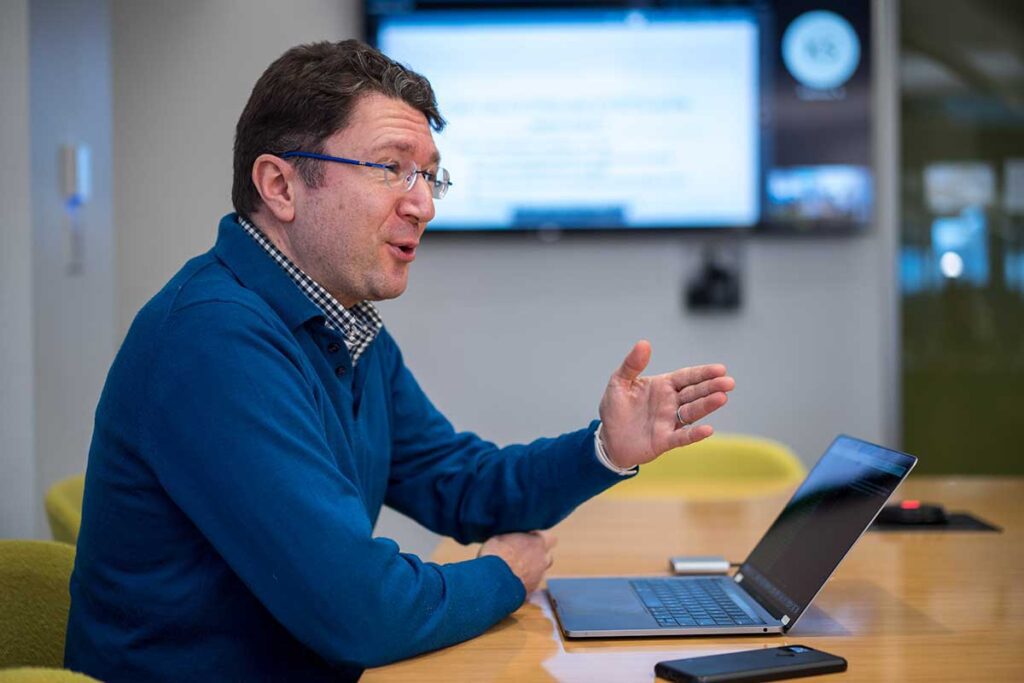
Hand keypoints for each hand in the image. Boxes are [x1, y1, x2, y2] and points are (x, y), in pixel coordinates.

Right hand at [478, 530, 556, 593]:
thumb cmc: (495, 555)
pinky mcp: (530, 592)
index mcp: (538, 543)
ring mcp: (538, 578)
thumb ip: (512, 537)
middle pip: (547, 557)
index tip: (529, 539)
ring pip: (538, 573)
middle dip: (538, 556)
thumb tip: (510, 538)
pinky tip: (507, 583)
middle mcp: (542, 560)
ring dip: (529, 572)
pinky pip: (528, 587)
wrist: (492, 580)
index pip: (551, 538)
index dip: (540, 539)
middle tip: (521, 555)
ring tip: (510, 571)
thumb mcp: (500, 537)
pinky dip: (521, 585)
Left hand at [598, 340, 734, 468]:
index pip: (687, 377)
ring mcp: (669, 422)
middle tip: (729, 382)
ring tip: (722, 398)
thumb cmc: (615, 409)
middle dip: (712, 387)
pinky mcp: (665, 441)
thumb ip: (632, 365)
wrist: (607, 439)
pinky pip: (682, 437)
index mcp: (662, 386)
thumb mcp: (618, 383)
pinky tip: (708, 429)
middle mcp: (670, 403)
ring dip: (707, 405)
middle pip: (694, 393)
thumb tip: (644, 343)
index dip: (703, 373)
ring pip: (692, 412)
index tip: (720, 369)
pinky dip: (695, 434)